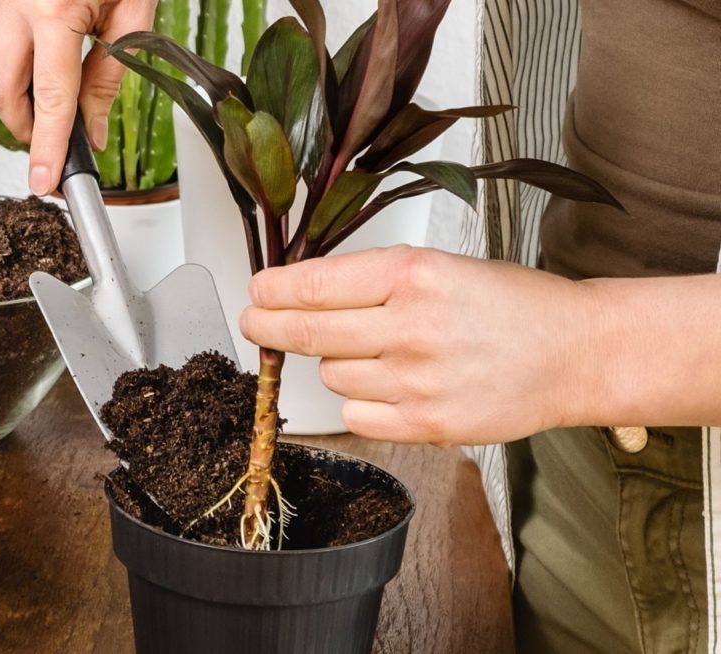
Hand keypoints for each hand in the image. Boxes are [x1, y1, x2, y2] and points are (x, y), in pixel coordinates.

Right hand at [0, 0, 154, 194]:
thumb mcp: (130, 10)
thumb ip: (110, 73)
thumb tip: (92, 129)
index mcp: (55, 8)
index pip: (52, 99)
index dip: (50, 146)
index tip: (44, 180)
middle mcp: (11, 2)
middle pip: (3, 93)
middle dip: (25, 126)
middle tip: (50, 139)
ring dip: (7, 94)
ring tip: (40, 90)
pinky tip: (19, 55)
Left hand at [239, 246, 598, 445]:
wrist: (572, 353)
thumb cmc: (510, 305)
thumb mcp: (440, 266)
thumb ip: (373, 279)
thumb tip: (302, 291)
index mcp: (413, 275)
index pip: (315, 285)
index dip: (273, 290)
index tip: (256, 292)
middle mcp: (410, 327)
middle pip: (308, 333)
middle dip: (268, 326)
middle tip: (255, 322)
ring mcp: (417, 381)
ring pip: (332, 376)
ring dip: (338, 363)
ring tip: (379, 352)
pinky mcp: (426, 425)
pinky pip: (355, 416)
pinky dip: (359, 402)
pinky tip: (390, 386)